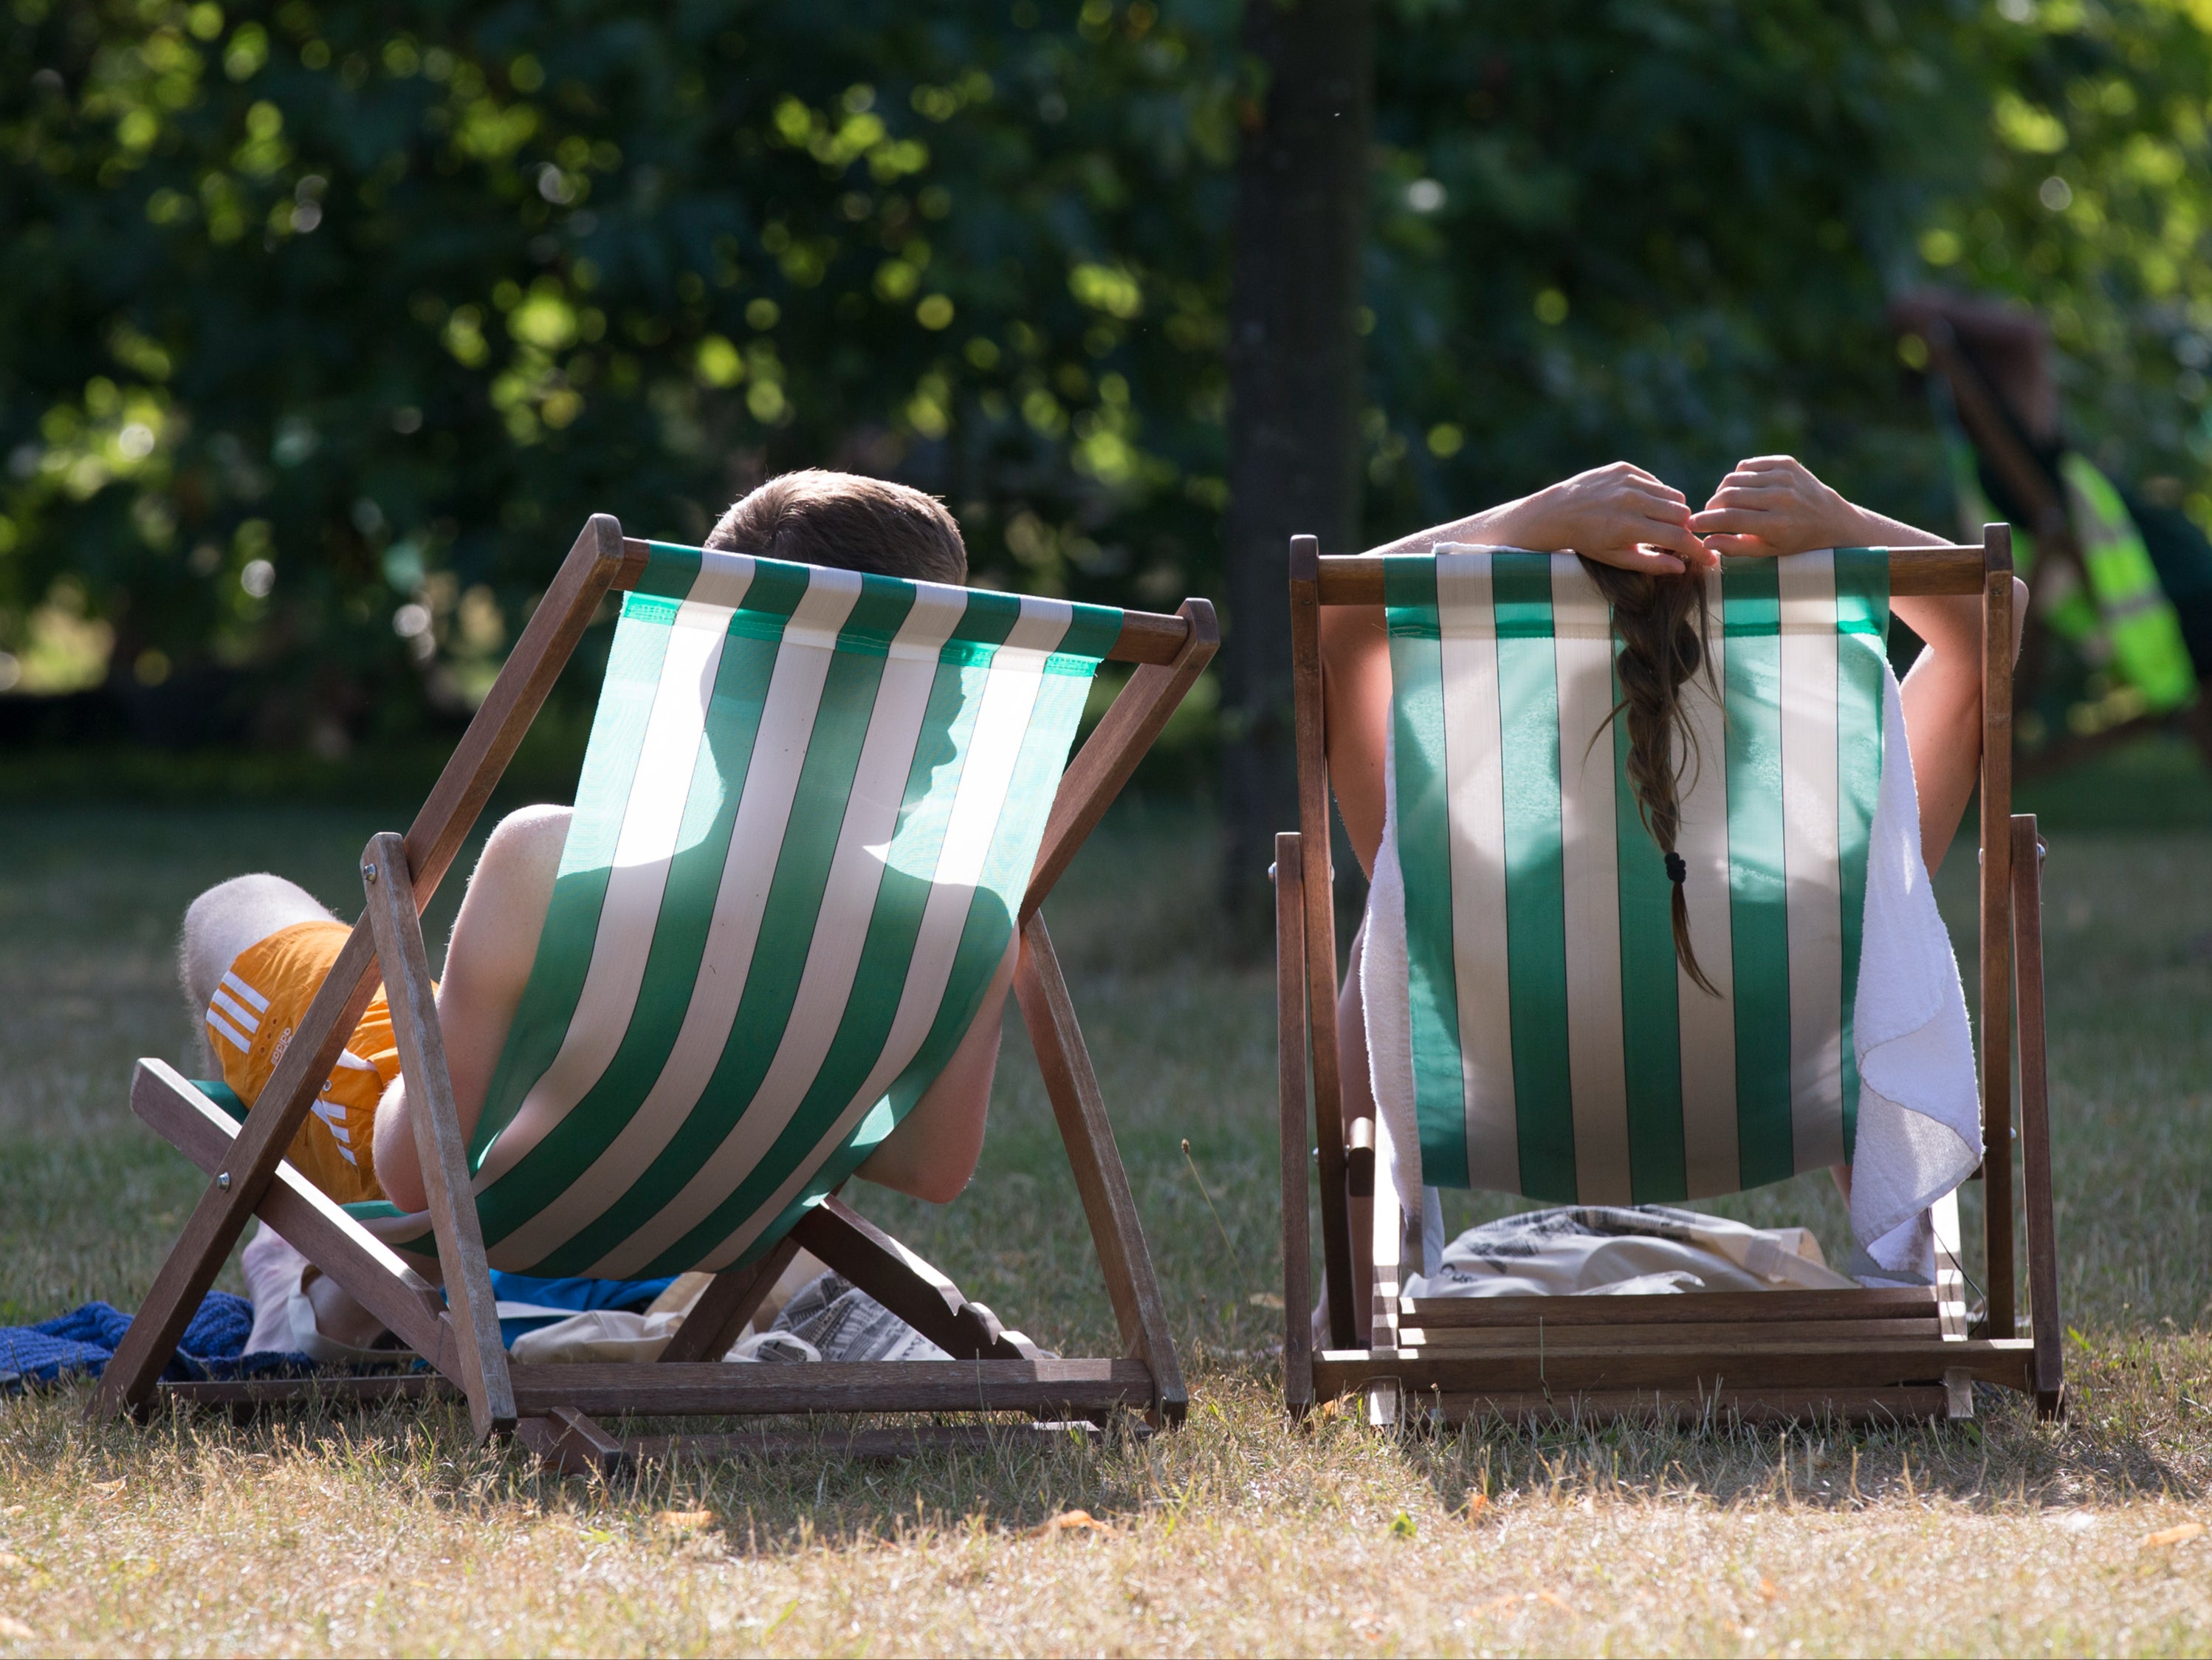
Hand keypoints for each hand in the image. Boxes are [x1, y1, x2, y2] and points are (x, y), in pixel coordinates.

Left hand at [1503, 461, 1712, 574]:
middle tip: (1671, 537)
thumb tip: (1682, 567)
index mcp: (1630, 527)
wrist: (1556, 513)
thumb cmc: (1587, 541)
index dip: (1697, 548)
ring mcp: (1628, 481)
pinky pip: (1655, 482)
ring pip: (1672, 495)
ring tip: (1653, 521)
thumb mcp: (1615, 559)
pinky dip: (1653, 495)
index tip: (1708, 556)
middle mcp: (1631, 500)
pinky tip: (1637, 505)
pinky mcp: (1624, 468)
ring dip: (1670, 510)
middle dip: (1682, 527)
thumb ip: (1650, 563)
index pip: (1678, 537)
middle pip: (1682, 513)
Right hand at [1689, 455, 1867, 556]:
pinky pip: (1747, 466)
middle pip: (1728, 496)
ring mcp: (1785, 477)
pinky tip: (1741, 490)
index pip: (1729, 518)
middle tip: (1708, 515)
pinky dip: (1738, 477)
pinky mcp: (1786, 463)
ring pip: (1734, 478)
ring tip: (1724, 504)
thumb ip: (1736, 548)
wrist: (1832, 520)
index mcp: (1777, 524)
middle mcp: (1781, 498)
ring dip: (1722, 492)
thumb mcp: (1768, 552)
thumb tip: (1706, 542)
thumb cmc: (1796, 542)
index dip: (1705, 521)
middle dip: (1711, 506)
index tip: (1692, 525)